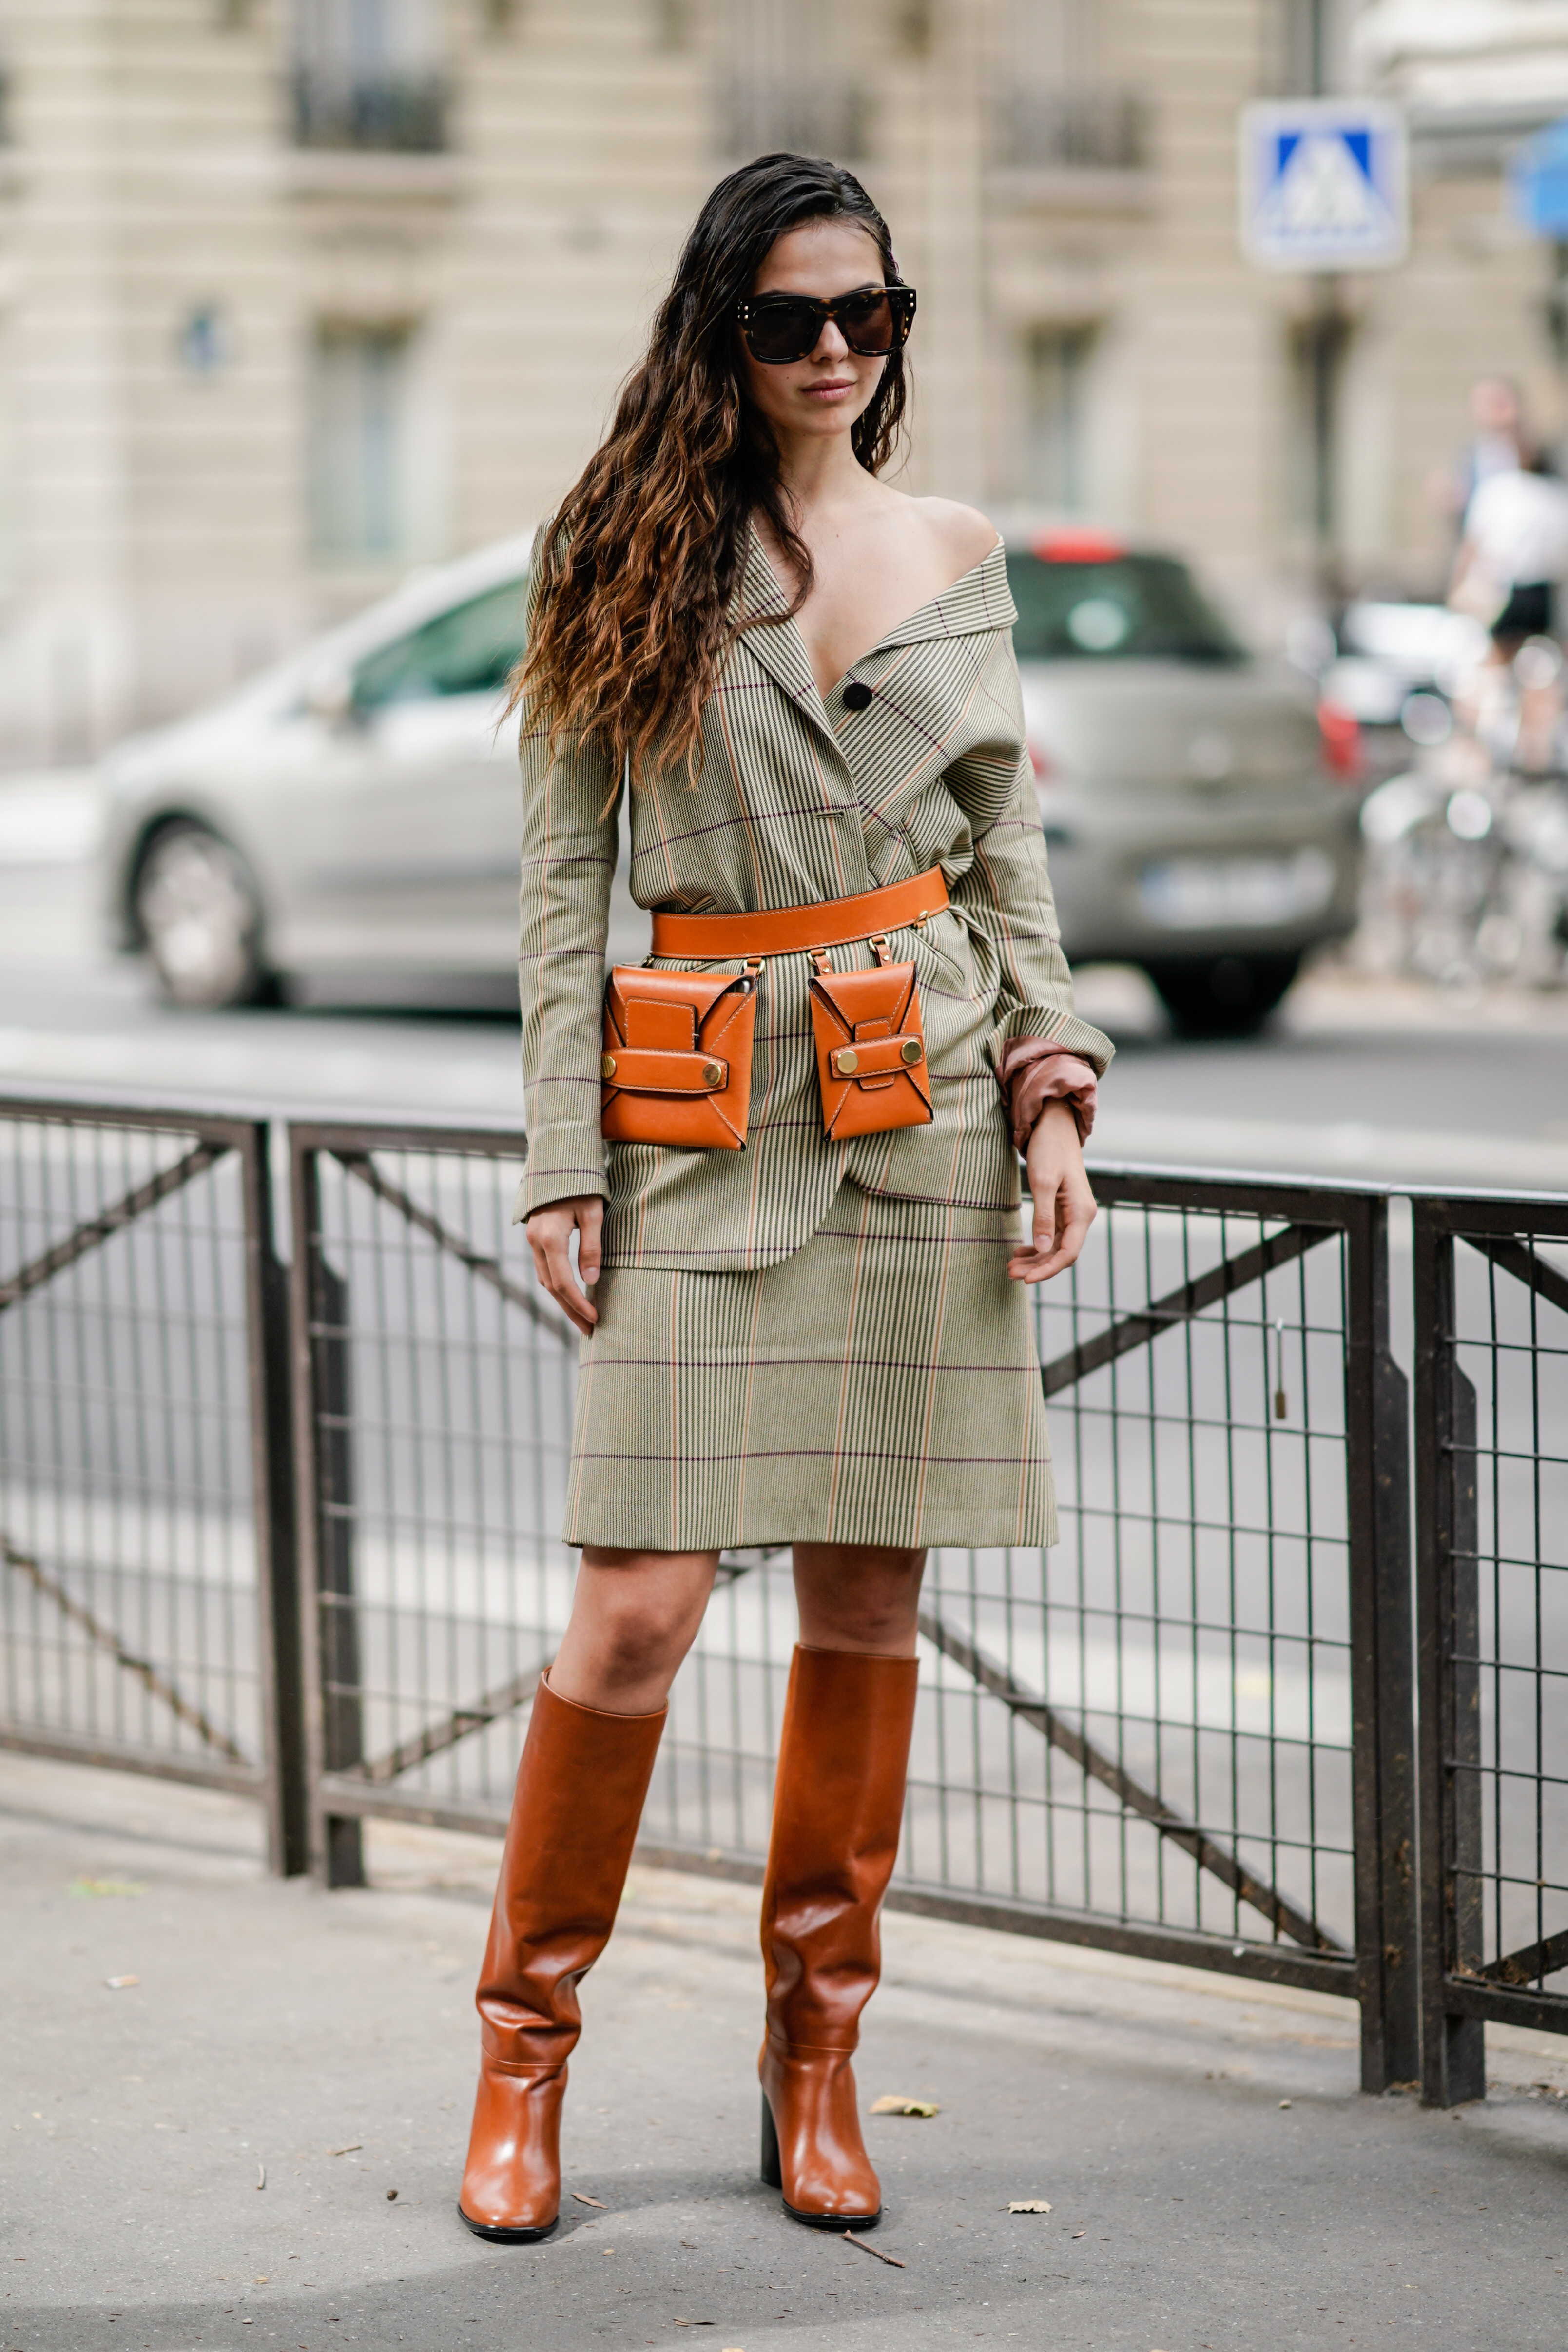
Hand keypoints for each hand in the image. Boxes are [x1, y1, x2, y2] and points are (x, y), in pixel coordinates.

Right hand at [526, 1195, 603, 1335]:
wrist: (558, 1163)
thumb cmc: (581, 1186)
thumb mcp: (593, 1214)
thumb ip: (591, 1248)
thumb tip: (591, 1281)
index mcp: (550, 1238)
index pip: (563, 1283)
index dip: (578, 1304)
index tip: (595, 1318)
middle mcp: (536, 1242)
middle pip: (551, 1287)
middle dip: (570, 1311)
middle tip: (590, 1330)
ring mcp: (532, 1241)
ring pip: (545, 1280)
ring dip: (563, 1301)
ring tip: (583, 1318)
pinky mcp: (536, 1238)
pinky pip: (545, 1269)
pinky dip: (558, 1286)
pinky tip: (572, 1295)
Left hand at [1008, 1099, 1094, 1283]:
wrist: (1054, 1126)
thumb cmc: (1049, 1150)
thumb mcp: (1042, 1182)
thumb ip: (1043, 1216)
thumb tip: (1041, 1249)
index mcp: (1081, 1212)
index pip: (1068, 1253)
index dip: (1048, 1269)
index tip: (1026, 1279)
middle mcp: (1081, 1217)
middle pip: (1061, 1254)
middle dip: (1037, 1267)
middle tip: (1010, 1273)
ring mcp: (1072, 1215)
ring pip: (1055, 1247)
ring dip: (1035, 1259)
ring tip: (1011, 1267)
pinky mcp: (1063, 1211)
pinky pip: (1051, 1237)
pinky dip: (1037, 1246)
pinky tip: (1020, 1252)